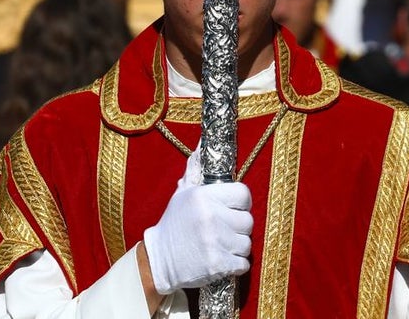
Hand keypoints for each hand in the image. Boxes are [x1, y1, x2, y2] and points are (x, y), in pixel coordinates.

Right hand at [142, 151, 252, 293]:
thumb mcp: (182, 194)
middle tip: (222, 231)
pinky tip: (220, 260)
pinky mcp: (217, 264)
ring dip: (236, 248)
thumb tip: (202, 144)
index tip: (232, 209)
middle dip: (238, 228)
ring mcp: (214, 241)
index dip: (240, 203)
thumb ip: (196, 170)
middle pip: (248, 221)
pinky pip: (243, 264)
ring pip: (247, 244)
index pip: (243, 194)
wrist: (160, 261)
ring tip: (219, 245)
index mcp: (203, 196)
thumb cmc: (174, 224)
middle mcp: (210, 216)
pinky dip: (235, 265)